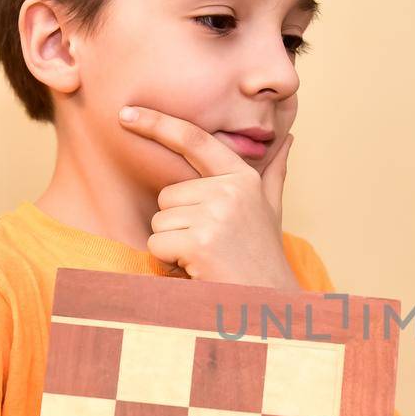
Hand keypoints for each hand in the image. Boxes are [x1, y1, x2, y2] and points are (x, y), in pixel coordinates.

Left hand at [118, 105, 299, 288]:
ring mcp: (216, 214)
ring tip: (205, 257)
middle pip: (167, 195)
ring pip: (159, 220)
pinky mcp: (200, 241)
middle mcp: (231, 190)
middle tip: (209, 245)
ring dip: (173, 244)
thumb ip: (274, 173)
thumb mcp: (271, 209)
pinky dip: (169, 261)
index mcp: (243, 178)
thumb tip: (288, 139)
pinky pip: (157, 243)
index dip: (157, 124)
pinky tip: (197, 269)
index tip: (125, 113)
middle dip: (178, 224)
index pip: (194, 141)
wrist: (270, 302)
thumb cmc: (264, 257)